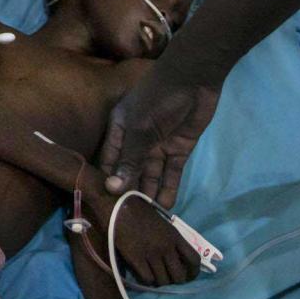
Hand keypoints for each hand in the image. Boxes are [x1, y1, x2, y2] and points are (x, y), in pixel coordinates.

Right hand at [86, 190, 200, 286]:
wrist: (115, 205)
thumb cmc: (136, 208)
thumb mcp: (161, 221)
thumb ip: (169, 237)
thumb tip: (175, 255)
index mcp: (175, 235)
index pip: (194, 260)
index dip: (192, 273)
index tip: (186, 275)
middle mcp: (167, 246)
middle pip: (179, 276)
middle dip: (174, 281)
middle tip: (165, 277)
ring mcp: (152, 253)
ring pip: (163, 281)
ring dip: (158, 282)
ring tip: (151, 276)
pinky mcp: (136, 258)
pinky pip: (147, 279)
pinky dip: (145, 281)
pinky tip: (140, 274)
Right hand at [98, 61, 221, 209]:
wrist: (195, 78)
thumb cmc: (159, 98)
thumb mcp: (140, 129)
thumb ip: (129, 160)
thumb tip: (112, 188)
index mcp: (118, 130)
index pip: (108, 162)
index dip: (106, 182)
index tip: (104, 208)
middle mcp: (135, 140)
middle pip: (130, 171)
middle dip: (129, 192)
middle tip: (128, 220)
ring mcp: (157, 145)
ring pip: (150, 175)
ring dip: (149, 194)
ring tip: (147, 220)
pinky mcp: (178, 149)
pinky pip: (171, 173)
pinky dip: (169, 188)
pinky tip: (165, 207)